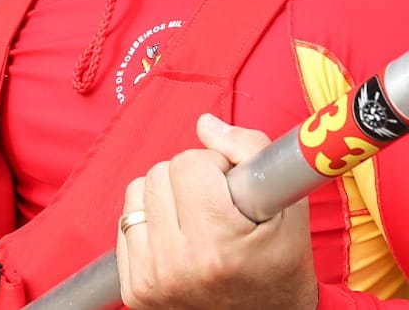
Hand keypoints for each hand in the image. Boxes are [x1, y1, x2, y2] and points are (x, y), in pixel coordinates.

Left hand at [115, 114, 316, 309]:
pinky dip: (150, 222)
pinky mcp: (134, 290)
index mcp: (217, 245)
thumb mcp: (288, 208)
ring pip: (136, 193)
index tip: (232, 189)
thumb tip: (205, 124)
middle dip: (189, 180)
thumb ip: (251, 151)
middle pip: (159, 173)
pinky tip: (178, 239)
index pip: (189, 164)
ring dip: (165, 197)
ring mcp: (152, 280)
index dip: (216, 167)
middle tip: (216, 206)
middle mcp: (178, 265)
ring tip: (196, 222)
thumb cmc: (280, 264)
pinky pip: (125, 221)